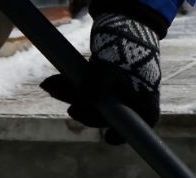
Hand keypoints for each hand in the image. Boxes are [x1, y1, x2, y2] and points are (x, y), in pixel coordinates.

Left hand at [41, 10, 161, 144]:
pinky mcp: (105, 78)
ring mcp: (119, 88)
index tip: (108, 139)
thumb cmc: (124, 46)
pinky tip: (55, 80)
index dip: (122, 134)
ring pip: (94, 100)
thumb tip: (81, 104)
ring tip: (50, 86)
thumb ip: (96, 87)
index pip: (137, 126)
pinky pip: (88, 87)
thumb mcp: (109, 67)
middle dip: (86, 110)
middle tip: (68, 109)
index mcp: (144, 100)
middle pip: (109, 113)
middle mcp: (133, 97)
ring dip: (72, 95)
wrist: (124, 20)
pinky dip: (72, 84)